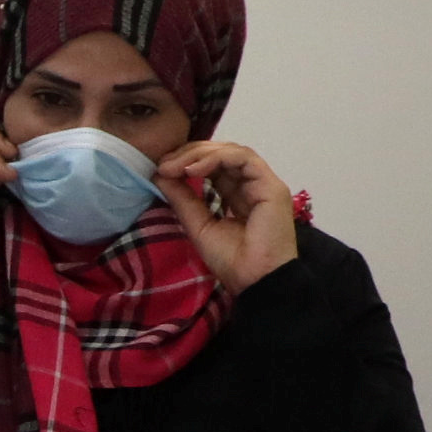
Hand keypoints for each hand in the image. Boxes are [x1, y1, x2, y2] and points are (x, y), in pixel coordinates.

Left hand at [155, 139, 298, 293]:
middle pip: (222, 154)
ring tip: (174, 165)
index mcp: (236, 194)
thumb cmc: (230, 259)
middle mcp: (251, 184)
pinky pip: (244, 159)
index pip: (213, 166)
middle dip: (190, 153)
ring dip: (200, 154)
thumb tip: (160, 174)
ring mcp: (263, 183)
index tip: (161, 169)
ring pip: (232, 152)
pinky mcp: (271, 185)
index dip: (187, 162)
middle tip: (164, 163)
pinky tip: (192, 169)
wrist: (254, 279)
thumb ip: (182, 199)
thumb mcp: (197, 224)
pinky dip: (217, 158)